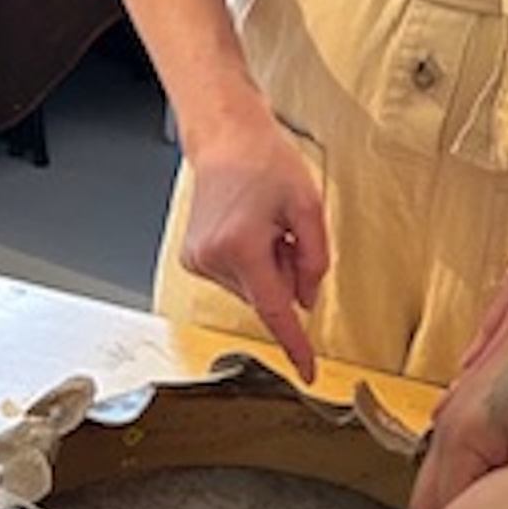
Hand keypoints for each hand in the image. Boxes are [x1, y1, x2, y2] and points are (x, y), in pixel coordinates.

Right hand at [179, 121, 329, 380]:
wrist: (225, 137)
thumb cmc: (265, 162)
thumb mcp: (309, 208)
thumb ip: (315, 260)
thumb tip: (307, 301)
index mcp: (242, 246)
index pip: (275, 311)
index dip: (295, 344)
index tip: (308, 371)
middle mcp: (213, 258)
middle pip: (267, 296)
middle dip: (286, 274)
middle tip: (286, 231)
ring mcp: (198, 260)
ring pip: (253, 289)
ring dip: (268, 266)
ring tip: (264, 224)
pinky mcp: (192, 259)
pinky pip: (236, 279)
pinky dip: (251, 263)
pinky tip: (249, 230)